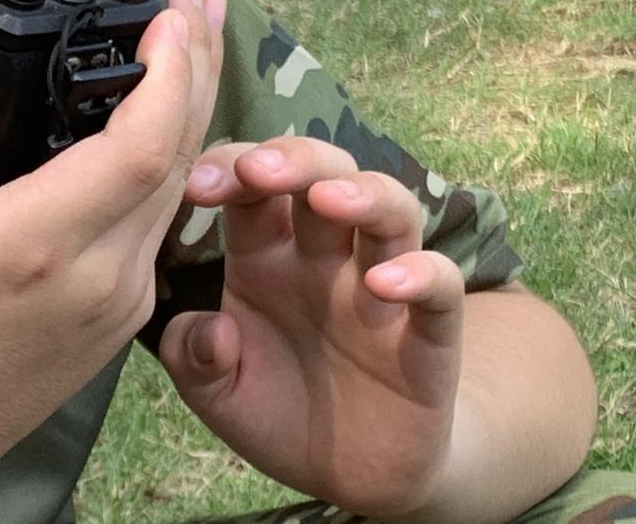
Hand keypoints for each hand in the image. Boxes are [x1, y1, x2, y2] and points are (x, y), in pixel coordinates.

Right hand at [0, 0, 227, 501]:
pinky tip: (161, 118)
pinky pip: (161, 224)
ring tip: (192, 39)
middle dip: (200, 66)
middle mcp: (99, 277)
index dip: (173, 72)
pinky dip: (173, 158)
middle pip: (181, 154)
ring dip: (194, 108)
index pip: (143, 144)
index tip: (172, 14)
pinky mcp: (121, 320)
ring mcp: (119, 303)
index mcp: (38, 245)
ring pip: (180, 188)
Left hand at [156, 136, 466, 517]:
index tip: (196, 187)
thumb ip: (193, 360)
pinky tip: (386, 283)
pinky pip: (442, 284)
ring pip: (389, 209)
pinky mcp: (430, 331)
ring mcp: (382, 287)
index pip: (252, 186)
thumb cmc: (280, 414)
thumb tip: (207, 331)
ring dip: (360, 193)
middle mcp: (325, 258)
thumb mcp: (218, 394)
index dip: (228, 169)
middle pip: (323, 174)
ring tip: (327, 198)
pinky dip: (420, 273)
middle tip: (257, 170)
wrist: (351, 477)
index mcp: (267, 257)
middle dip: (294, 159)